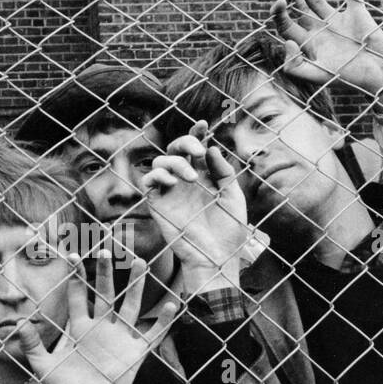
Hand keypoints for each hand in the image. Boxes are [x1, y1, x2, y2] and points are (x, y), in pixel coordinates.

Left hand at [16, 251, 176, 383]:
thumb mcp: (44, 366)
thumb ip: (32, 345)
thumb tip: (19, 322)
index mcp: (80, 328)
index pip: (78, 296)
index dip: (76, 277)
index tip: (74, 257)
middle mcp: (101, 328)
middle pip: (105, 294)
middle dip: (105, 273)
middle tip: (106, 251)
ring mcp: (120, 338)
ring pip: (130, 305)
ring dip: (135, 285)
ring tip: (140, 263)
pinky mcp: (136, 352)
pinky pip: (153, 334)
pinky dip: (164, 320)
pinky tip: (173, 304)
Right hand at [141, 124, 250, 293]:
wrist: (217, 258)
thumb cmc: (229, 231)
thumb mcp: (233, 197)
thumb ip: (224, 172)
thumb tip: (211, 148)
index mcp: (204, 177)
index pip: (196, 149)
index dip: (197, 134)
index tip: (204, 125)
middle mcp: (185, 181)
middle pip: (175, 149)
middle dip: (185, 143)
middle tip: (198, 152)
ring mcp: (170, 192)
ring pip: (160, 161)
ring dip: (175, 162)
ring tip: (192, 178)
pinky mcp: (158, 204)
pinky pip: (148, 181)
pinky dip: (158, 174)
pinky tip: (173, 181)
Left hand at [271, 0, 382, 96]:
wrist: (381, 75)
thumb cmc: (349, 78)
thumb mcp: (317, 76)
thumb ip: (295, 66)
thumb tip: (287, 42)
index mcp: (309, 45)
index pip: (287, 26)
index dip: (279, 15)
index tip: (279, 3)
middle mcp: (320, 31)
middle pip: (299, 11)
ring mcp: (338, 21)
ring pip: (317, 0)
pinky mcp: (357, 13)